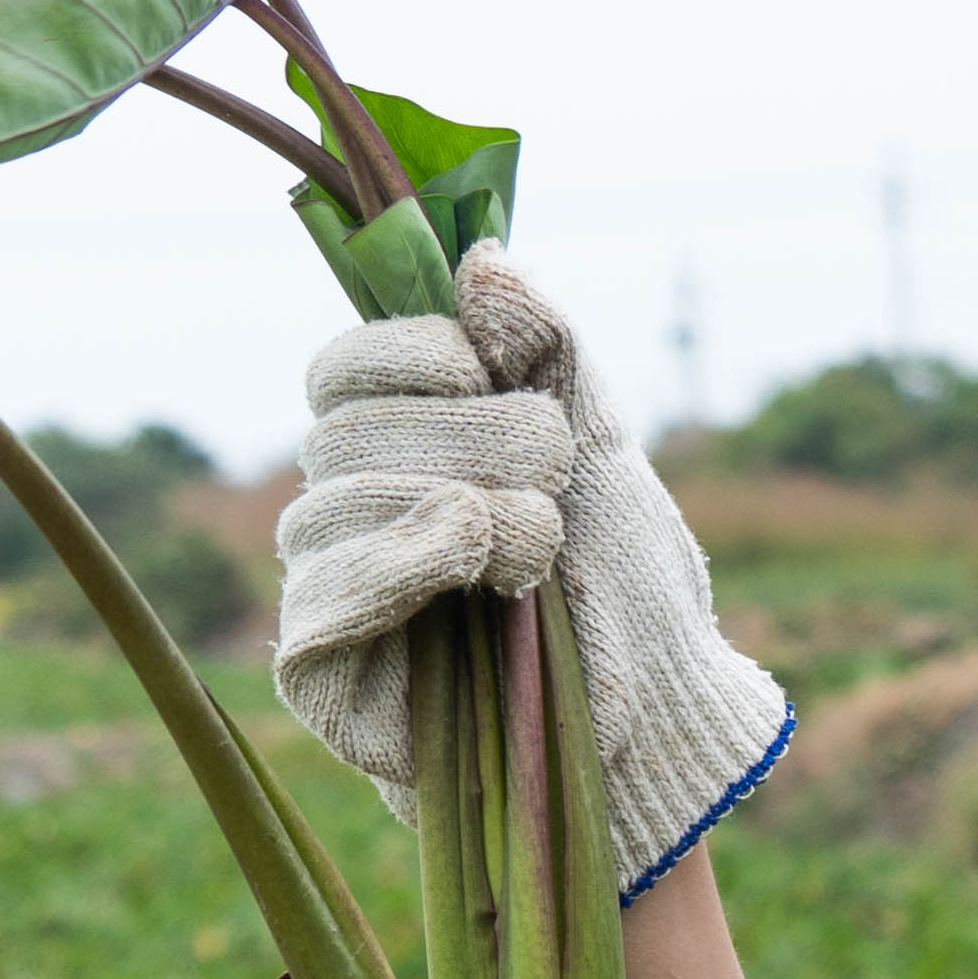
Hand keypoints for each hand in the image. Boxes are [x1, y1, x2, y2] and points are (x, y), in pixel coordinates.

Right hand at [271, 247, 794, 898]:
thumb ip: (546, 348)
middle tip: (554, 481)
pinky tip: (476, 562)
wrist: (656, 719)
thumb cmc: (626, 590)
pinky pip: (327, 593)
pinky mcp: (321, 671)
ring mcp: (324, 589)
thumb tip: (481, 258)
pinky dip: (410, 561)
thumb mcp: (605, 447)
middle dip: (475, 435)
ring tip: (541, 551)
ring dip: (469, 505)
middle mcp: (343, 512)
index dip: (418, 353)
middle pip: (349, 428)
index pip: (344, 366)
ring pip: (340, 499)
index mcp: (398, 448)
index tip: (497, 374)